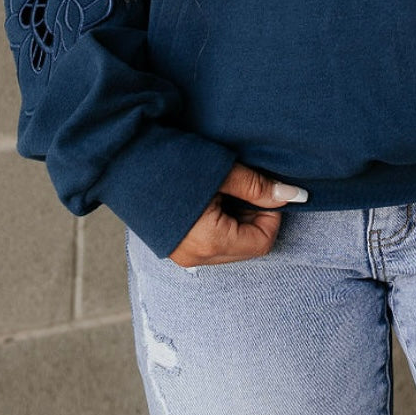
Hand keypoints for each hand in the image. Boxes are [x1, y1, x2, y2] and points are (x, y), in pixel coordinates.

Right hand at [167, 163, 308, 266]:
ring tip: (222, 189)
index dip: (270, 214)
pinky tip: (208, 197)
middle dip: (253, 218)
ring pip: (229, 246)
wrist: (121, 157)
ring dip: (236, 220)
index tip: (263, 188)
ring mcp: (182, 254)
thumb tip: (294, 196)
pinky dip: (219, 223)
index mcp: (210, 242)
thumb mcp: (222, 169)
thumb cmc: (172, 159)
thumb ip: (259, 187)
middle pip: (246, 247)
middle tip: (243, 186)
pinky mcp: (173, 246)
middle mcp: (195, 257)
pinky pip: (210, 243)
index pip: (262, 242)